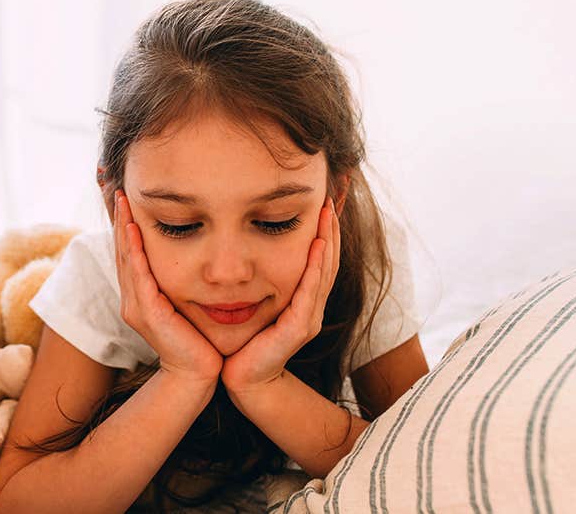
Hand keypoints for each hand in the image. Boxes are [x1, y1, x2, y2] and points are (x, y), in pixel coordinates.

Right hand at [113, 190, 220, 384]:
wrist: (196, 376)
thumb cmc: (197, 343)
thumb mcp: (185, 307)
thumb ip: (180, 286)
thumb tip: (192, 260)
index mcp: (141, 297)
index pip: (130, 254)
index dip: (126, 226)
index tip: (127, 199)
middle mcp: (133, 300)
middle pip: (122, 252)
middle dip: (121, 220)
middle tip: (119, 190)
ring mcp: (136, 307)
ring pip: (126, 259)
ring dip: (124, 228)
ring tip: (122, 201)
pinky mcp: (147, 314)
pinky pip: (139, 276)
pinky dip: (135, 251)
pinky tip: (134, 230)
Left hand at [221, 198, 340, 394]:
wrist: (243, 379)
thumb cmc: (243, 340)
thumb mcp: (255, 303)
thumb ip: (259, 281)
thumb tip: (247, 248)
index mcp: (303, 301)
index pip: (318, 259)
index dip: (323, 231)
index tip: (323, 201)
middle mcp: (311, 307)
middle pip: (327, 260)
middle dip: (330, 228)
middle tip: (332, 196)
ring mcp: (308, 319)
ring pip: (323, 272)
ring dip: (327, 241)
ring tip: (328, 213)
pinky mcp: (298, 329)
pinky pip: (309, 292)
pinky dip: (315, 268)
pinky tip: (317, 247)